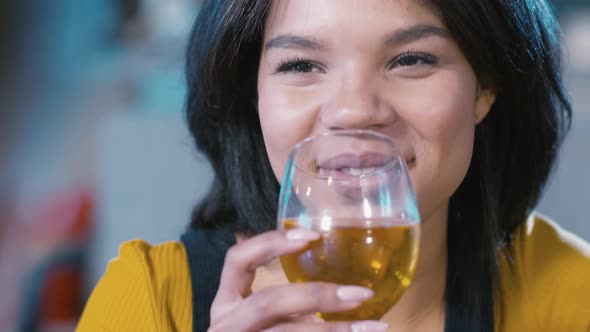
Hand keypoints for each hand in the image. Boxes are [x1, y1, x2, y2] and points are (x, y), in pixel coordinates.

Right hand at [208, 229, 388, 331]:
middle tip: (361, 294)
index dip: (270, 243)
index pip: (237, 259)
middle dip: (317, 296)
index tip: (312, 236)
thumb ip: (287, 306)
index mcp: (226, 303)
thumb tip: (342, 286)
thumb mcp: (260, 322)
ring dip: (334, 330)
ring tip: (373, 328)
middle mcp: (225, 325)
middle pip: (267, 302)